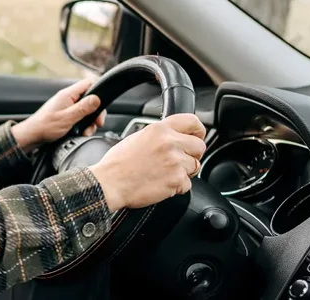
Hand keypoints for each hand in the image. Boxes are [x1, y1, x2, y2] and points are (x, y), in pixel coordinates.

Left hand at [11, 79, 106, 151]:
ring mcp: (67, 106)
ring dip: (89, 122)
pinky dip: (83, 125)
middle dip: (95, 113)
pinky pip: (79, 117)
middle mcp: (68, 98)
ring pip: (86, 110)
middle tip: (96, 123)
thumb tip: (97, 99)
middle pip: (90, 99)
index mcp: (68, 94)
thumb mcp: (67, 118)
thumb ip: (83, 108)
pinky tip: (81, 132)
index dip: (98, 92)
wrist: (32, 135)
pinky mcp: (65, 115)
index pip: (88, 84)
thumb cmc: (45, 126)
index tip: (101, 106)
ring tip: (86, 131)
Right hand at [88, 113, 206, 211]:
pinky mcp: (176, 180)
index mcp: (159, 129)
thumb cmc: (117, 164)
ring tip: (164, 174)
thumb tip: (174, 138)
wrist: (109, 183)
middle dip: (192, 155)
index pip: (192, 122)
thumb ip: (159, 135)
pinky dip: (177, 187)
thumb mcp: (137, 137)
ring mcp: (175, 161)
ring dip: (184, 172)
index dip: (198, 131)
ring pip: (195, 166)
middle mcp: (169, 142)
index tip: (197, 137)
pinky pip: (188, 184)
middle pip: (199, 146)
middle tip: (179, 161)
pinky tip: (161, 184)